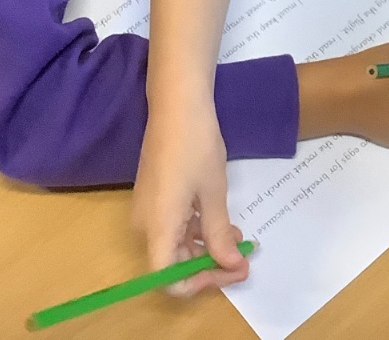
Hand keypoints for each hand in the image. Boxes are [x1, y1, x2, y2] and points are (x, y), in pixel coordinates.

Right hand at [132, 104, 246, 295]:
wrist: (176, 104)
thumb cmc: (196, 146)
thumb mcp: (214, 193)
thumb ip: (220, 235)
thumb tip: (232, 266)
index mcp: (157, 227)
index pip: (168, 280)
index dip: (201, 284)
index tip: (231, 270)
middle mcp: (145, 224)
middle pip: (172, 263)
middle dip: (209, 266)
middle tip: (244, 257)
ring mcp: (147, 209)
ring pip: (175, 244)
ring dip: (206, 247)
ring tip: (239, 237)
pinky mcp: (152, 196)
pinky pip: (172, 225)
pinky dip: (197, 229)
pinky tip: (221, 221)